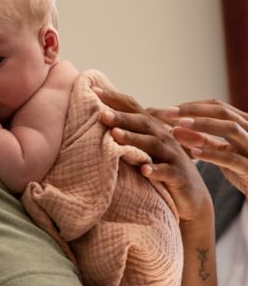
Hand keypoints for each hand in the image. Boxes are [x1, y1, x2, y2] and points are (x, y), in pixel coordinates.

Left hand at [93, 88, 212, 222]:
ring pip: (152, 144)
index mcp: (153, 128)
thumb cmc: (161, 169)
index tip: (92, 90)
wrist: (192, 196)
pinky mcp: (178, 176)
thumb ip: (128, 134)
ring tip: (115, 135)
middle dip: (122, 117)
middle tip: (101, 113)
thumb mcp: (145, 149)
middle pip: (142, 123)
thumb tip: (98, 119)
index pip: (133, 107)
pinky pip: (166, 171)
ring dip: (133, 139)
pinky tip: (144, 170)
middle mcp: (163, 138)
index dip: (114, 98)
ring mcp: (172, 156)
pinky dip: (155, 170)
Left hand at [148, 99, 247, 196]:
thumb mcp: (220, 152)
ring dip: (203, 125)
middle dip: (194, 110)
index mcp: (244, 124)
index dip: (193, 106)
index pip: (218, 106)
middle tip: (169, 112)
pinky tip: (193, 153)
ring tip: (180, 125)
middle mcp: (251, 131)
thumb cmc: (241, 169)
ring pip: (231, 128)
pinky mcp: (250, 167)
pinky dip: (212, 154)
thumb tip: (175, 128)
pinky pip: (231, 158)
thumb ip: (201, 140)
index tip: (170, 110)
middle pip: (223, 112)